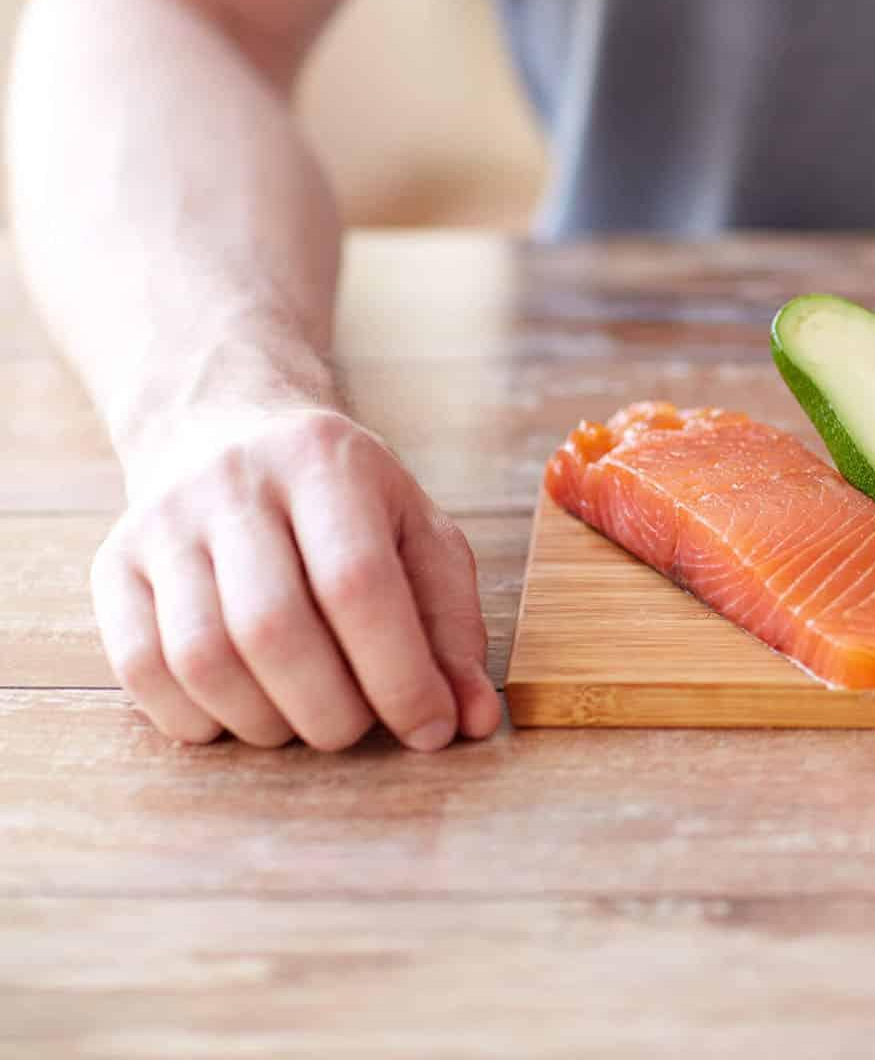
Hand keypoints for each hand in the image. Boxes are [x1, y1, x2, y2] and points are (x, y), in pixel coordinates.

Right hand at [91, 407, 501, 748]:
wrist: (227, 432)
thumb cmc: (347, 505)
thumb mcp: (418, 537)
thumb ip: (452, 628)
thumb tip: (472, 720)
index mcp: (325, 462)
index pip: (358, 584)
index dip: (399, 674)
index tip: (430, 729)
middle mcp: (233, 483)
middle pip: (273, 627)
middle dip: (330, 709)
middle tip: (359, 729)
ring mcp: (162, 523)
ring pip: (202, 657)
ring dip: (266, 721)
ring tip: (306, 721)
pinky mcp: (113, 565)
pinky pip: (141, 670)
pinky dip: (198, 718)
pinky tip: (243, 713)